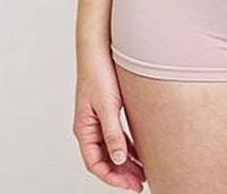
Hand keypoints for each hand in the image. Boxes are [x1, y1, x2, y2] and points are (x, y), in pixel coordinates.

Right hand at [73, 47, 146, 190]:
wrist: (99, 47)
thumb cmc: (98, 72)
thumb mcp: (108, 105)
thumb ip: (112, 133)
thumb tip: (119, 160)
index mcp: (84, 128)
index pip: (95, 163)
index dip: (112, 177)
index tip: (130, 185)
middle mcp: (89, 126)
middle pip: (104, 159)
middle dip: (121, 174)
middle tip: (140, 184)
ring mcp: (98, 119)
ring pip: (111, 148)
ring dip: (125, 162)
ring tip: (142, 173)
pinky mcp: (107, 110)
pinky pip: (116, 135)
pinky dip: (127, 146)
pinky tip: (140, 152)